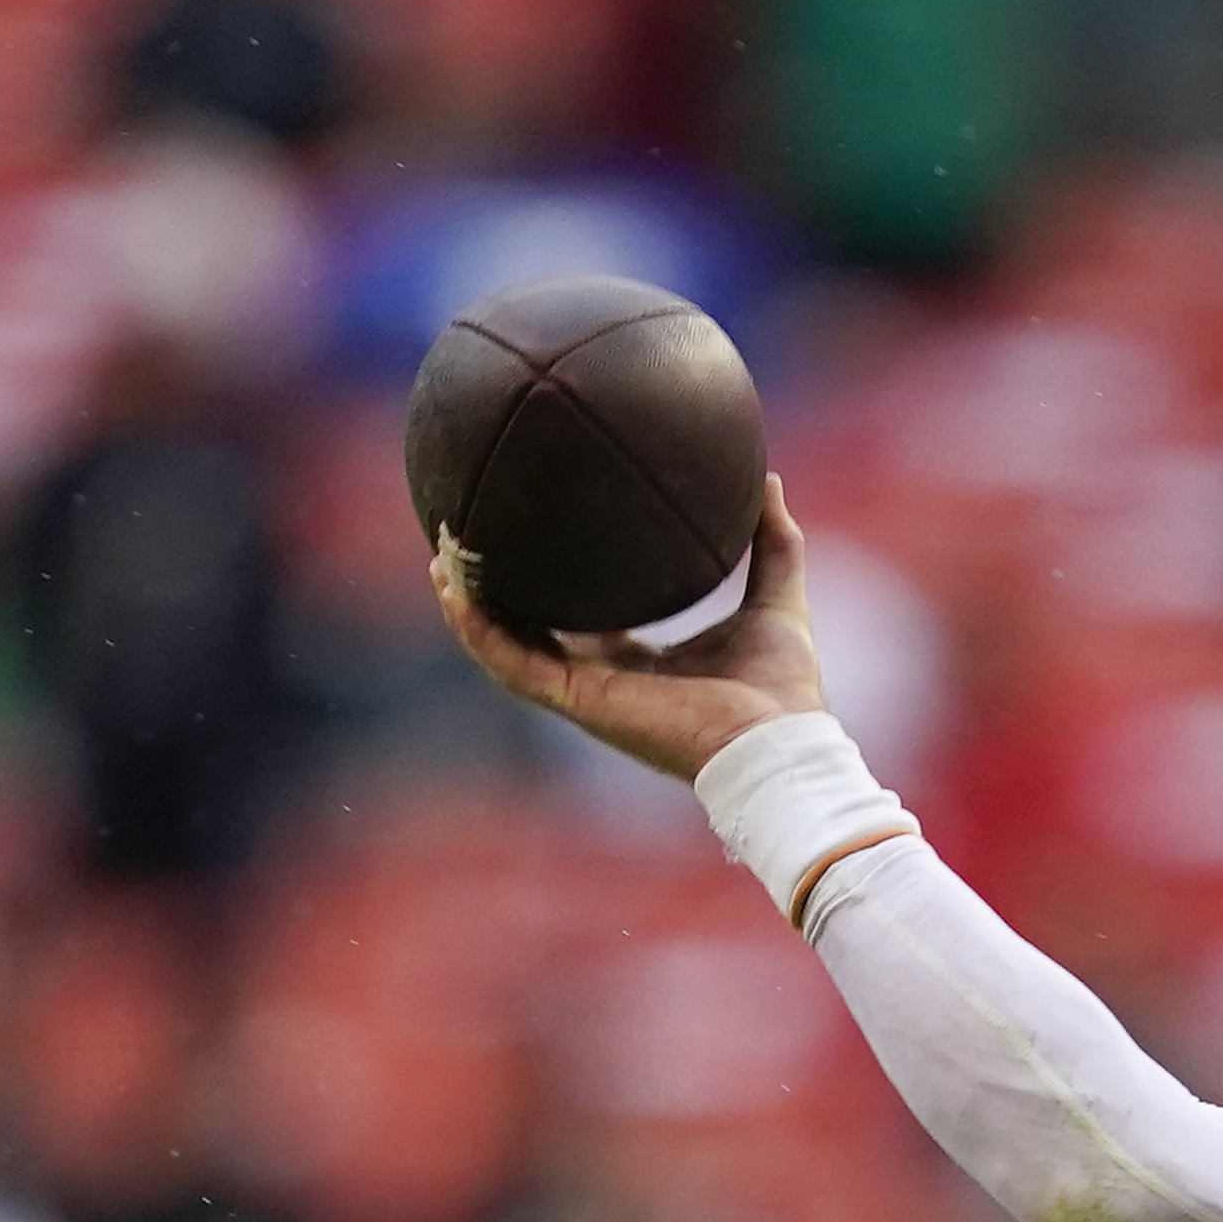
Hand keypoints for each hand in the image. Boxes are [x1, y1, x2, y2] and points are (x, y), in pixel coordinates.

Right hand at [433, 469, 833, 780]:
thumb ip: (772, 544)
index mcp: (640, 663)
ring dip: (468, 606)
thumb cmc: (784, 689)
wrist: (779, 742)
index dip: (556, 584)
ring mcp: (586, 693)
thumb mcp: (776, 599)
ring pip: (507, 647)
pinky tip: (453, 591)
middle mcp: (605, 678)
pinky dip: (479, 630)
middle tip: (469, 540)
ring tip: (438, 558)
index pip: (583, 621)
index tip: (534, 539)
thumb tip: (769, 480)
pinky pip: (513, 663)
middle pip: (532, 632)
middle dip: (497, 592)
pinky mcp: (579, 702)